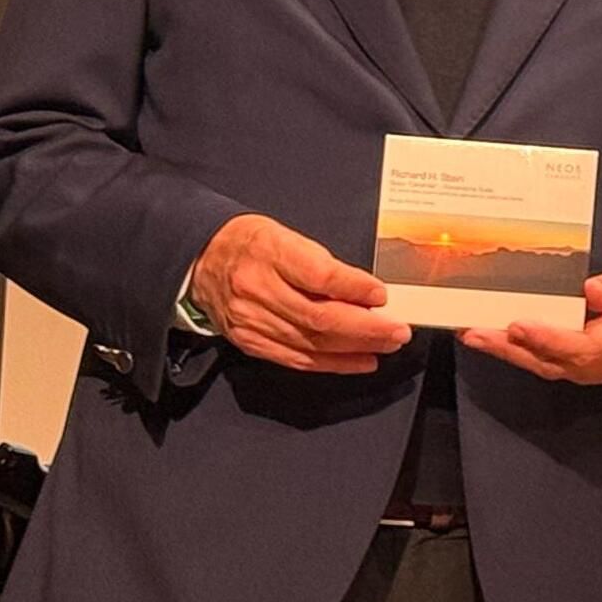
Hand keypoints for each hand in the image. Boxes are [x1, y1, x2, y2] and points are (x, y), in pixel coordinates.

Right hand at [187, 213, 411, 374]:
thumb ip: (323, 265)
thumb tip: (366, 294)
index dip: (354, 288)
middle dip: (366, 328)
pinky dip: (332, 364)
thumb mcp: (287, 237)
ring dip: (356, 349)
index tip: (382, 295)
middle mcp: (258, 289)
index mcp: (269, 253)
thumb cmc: (253, 244)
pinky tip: (360, 361)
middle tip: (398, 331)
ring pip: (312, 343)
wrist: (202, 259)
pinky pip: (297, 359)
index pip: (319, 275)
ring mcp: (252, 320)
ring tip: (387, 346)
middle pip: (319, 317)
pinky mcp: (250, 342)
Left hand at [459, 256, 601, 385]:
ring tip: (473, 334)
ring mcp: (590, 367)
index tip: (519, 324)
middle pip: (552, 361)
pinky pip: (545, 363)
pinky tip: (493, 339)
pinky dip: (516, 353)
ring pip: (543, 365)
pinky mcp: (579, 365)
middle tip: (476, 331)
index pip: (583, 346)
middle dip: (511, 347)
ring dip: (506, 352)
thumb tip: (593, 292)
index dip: (549, 339)